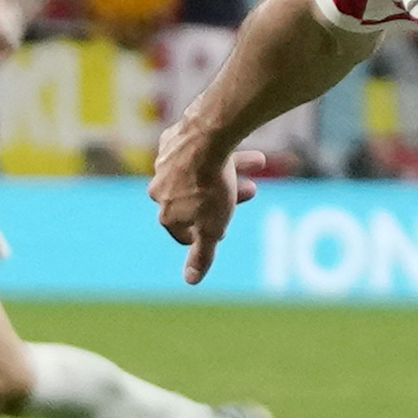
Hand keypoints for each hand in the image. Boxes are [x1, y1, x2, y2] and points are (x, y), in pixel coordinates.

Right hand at [150, 115, 266, 284]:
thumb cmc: (211, 186)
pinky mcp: (173, 139)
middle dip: (226, 199)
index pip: (182, 232)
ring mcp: (165, 162)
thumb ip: (202, 255)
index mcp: (165, 211)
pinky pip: (198, 150)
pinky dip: (217, 152)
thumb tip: (190, 281)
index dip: (204, 233)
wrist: (208, 136)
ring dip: (231, 171)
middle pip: (195, 200)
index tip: (223, 228)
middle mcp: (159, 187)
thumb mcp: (212, 228)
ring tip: (259, 162)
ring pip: (201, 172)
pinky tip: (235, 147)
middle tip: (251, 191)